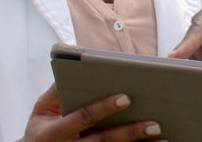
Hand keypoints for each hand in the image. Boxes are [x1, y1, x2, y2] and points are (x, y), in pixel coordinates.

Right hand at [20, 83, 162, 140]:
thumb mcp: (41, 110)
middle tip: (155, 123)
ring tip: (162, 137)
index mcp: (53, 133)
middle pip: (103, 140)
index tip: (127, 97)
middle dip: (130, 132)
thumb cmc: (40, 129)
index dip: (104, 108)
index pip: (83, 118)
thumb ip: (56, 91)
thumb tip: (74, 67)